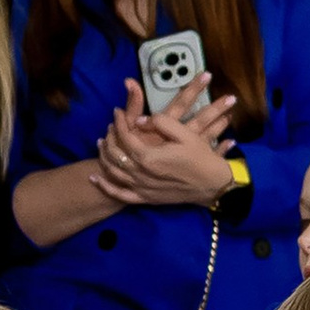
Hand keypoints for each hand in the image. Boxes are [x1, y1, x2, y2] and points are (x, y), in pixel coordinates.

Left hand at [98, 78, 239, 207]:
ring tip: (102, 144)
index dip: (119, 122)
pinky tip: (96, 178)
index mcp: (149, 156)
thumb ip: (161, 123)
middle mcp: (141, 173)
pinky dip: (105, 186)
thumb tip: (139, 120)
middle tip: (111, 126)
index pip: (125, 136)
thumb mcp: (185, 134)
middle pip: (114, 153)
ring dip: (104, 156)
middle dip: (109, 137)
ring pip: (113, 172)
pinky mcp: (145, 198)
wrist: (213, 185)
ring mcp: (141, 188)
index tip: (117, 112)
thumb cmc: (201, 158)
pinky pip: (119, 194)